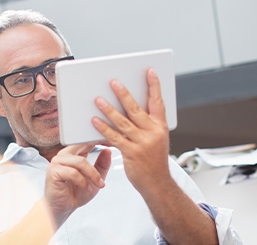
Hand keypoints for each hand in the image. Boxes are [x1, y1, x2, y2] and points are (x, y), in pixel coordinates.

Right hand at [44, 143, 111, 227]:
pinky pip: (73, 173)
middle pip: (83, 147)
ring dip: (93, 174)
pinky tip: (86, 188)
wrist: (62, 209)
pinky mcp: (54, 172)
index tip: (112, 142)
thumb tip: (108, 150)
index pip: (86, 141)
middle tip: (111, 150)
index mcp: (73, 153)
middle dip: (98, 150)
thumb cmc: (75, 194)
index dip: (99, 140)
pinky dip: (83, 182)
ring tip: (99, 184)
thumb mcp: (95, 178)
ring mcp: (57, 162)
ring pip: (81, 161)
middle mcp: (64, 155)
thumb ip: (102, 164)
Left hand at [92, 68, 171, 191]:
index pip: (158, 102)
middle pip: (136, 109)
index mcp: (161, 127)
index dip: (154, 86)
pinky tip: (95, 121)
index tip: (149, 72)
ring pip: (123, 122)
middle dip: (124, 93)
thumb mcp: (157, 139)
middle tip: (113, 82)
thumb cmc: (154, 161)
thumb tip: (130, 108)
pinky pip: (115, 137)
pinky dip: (104, 128)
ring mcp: (143, 143)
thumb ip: (146, 125)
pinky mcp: (131, 153)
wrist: (157, 184)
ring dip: (109, 109)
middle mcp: (153, 133)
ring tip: (98, 99)